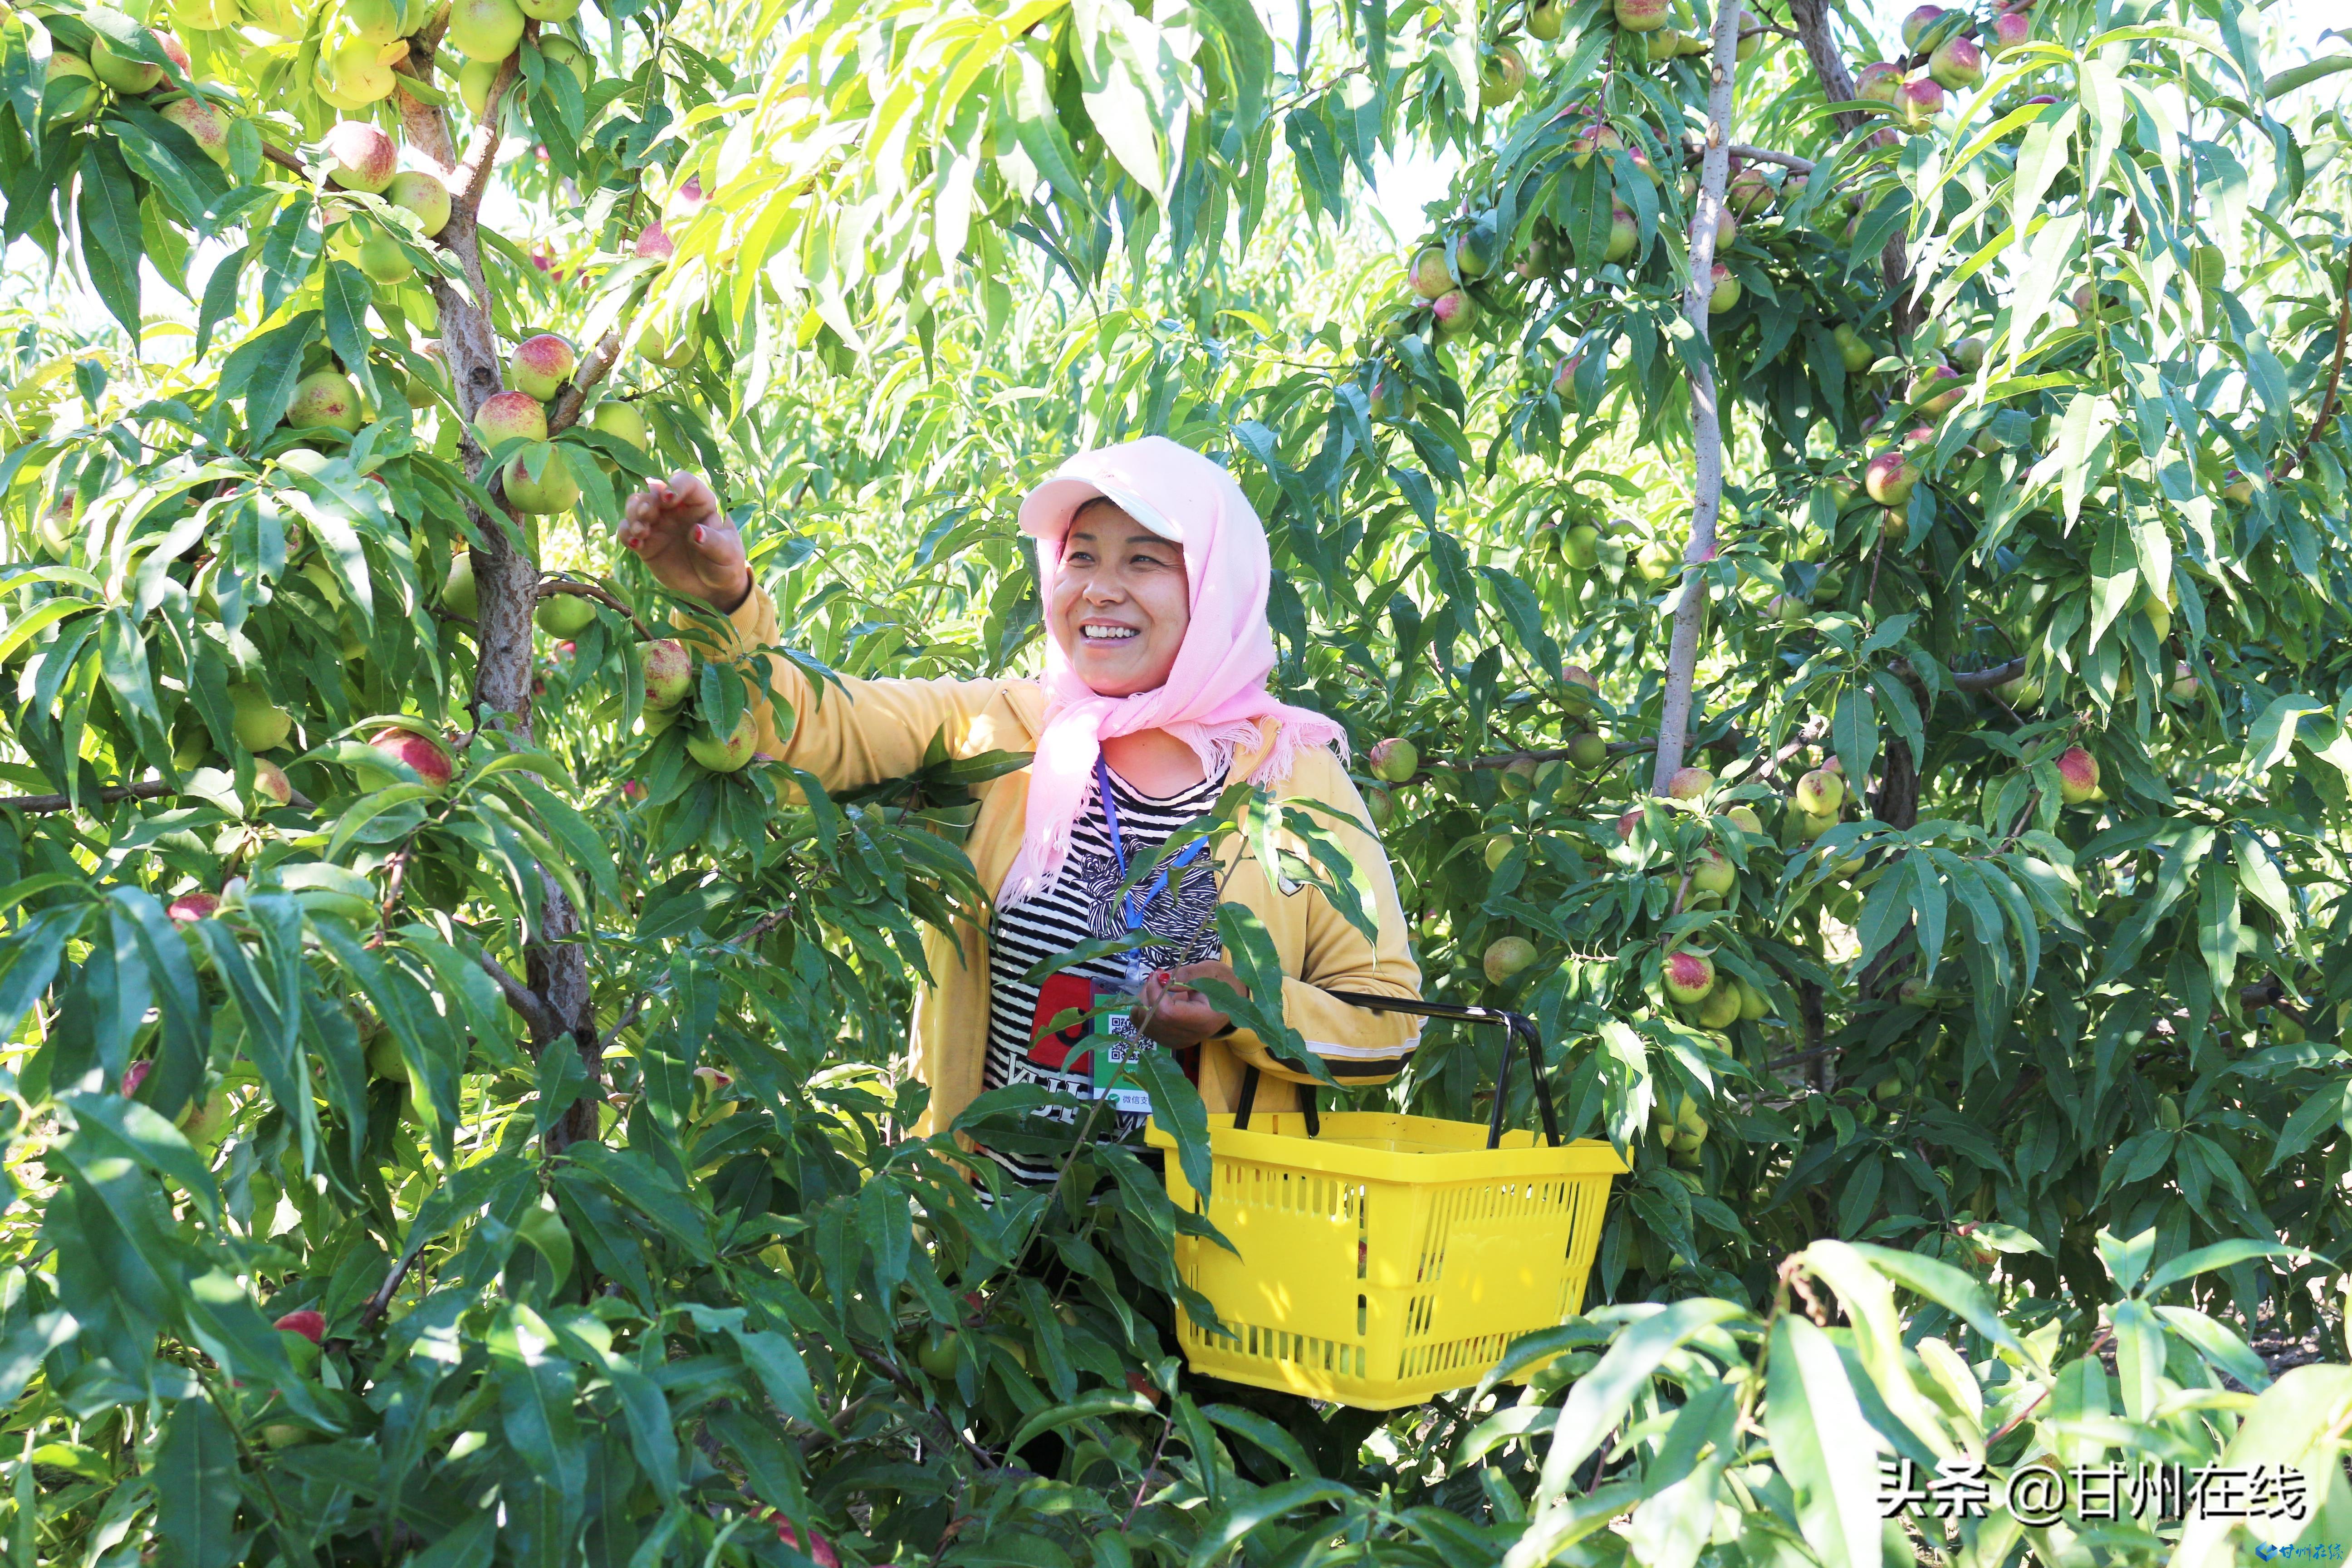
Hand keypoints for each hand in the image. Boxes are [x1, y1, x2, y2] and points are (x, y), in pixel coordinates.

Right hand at [618, 472, 751, 610]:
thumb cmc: (725, 562)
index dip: (675, 486)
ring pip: (636, 506)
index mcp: (700, 502)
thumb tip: (697, 532)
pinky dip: (625, 534)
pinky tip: (634, 544)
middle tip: (645, 515)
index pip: (686, 482)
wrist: (711, 586)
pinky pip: (628, 531)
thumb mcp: (727, 554)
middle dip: (646, 500)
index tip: (668, 499)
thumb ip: (714, 542)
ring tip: (639, 532)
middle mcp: (675, 507)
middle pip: (653, 490)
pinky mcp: (645, 542)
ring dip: (632, 514)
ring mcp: (658, 523)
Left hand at [1134, 961, 1246, 1049]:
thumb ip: (1184, 975)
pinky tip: (1153, 1000)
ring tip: (1155, 988)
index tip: (1158, 976)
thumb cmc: (1224, 984)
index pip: (1167, 1013)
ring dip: (1143, 1003)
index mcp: (1204, 1020)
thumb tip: (1162, 979)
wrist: (1232, 1004)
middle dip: (1147, 995)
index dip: (1156, 993)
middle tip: (1155, 978)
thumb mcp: (1209, 972)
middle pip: (1154, 1019)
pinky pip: (1146, 1029)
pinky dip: (1143, 1013)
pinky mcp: (1171, 1042)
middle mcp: (1189, 1036)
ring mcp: (1178, 1042)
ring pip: (1146, 1025)